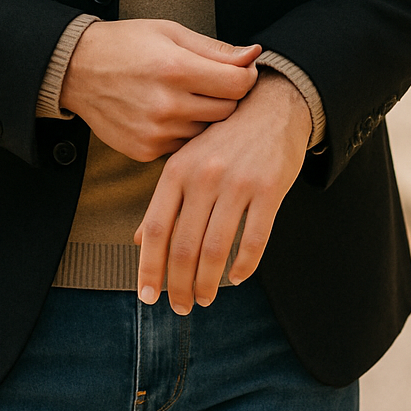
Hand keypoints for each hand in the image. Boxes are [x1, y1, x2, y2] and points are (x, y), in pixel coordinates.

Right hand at [59, 19, 260, 161]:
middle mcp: (166, 105)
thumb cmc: (126, 45)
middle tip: (214, 83)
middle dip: (227, 96)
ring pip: (207, 131)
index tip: (241, 71)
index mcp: (175, 69)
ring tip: (189, 97)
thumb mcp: (170, 33)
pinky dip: (184, 131)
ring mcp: (155, 132)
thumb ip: (215, 49)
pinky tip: (170, 113)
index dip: (246, 76)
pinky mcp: (145, 151)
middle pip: (227, 110)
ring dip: (206, 116)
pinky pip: (184, 145)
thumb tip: (254, 55)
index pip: (238, 85)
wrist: (77, 70)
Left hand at [133, 70, 309, 313]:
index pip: (156, 229)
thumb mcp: (187, 160)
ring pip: (217, 249)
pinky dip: (244, 266)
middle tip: (181, 307)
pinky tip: (237, 278)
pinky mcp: (269, 188)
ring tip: (205, 299)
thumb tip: (140, 240)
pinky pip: (255, 240)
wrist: (271, 104)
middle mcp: (204, 176)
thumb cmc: (223, 138)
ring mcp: (238, 182)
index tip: (147, 296)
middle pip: (184, 246)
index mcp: (178, 169)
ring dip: (209, 283)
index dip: (149, 268)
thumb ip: (165, 200)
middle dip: (180, 285)